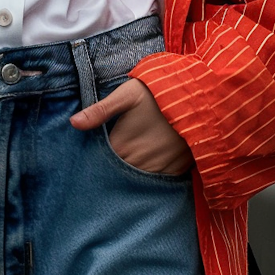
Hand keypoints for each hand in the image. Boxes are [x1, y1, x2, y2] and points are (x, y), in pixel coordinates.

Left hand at [70, 78, 192, 176]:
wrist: (201, 97)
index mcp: (122, 146)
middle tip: (107, 166)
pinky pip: (159, 182)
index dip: (94, 162)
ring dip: (131, 176)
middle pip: (118, 175)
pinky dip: (152, 178)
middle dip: (112, 171)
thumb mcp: (127, 95)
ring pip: (137, 181)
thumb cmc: (159, 93)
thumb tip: (73, 123)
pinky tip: (148, 169)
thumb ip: (100, 111)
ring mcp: (159, 169)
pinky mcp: (177, 170)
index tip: (89, 160)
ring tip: (130, 166)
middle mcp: (139, 163)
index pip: (100, 163)